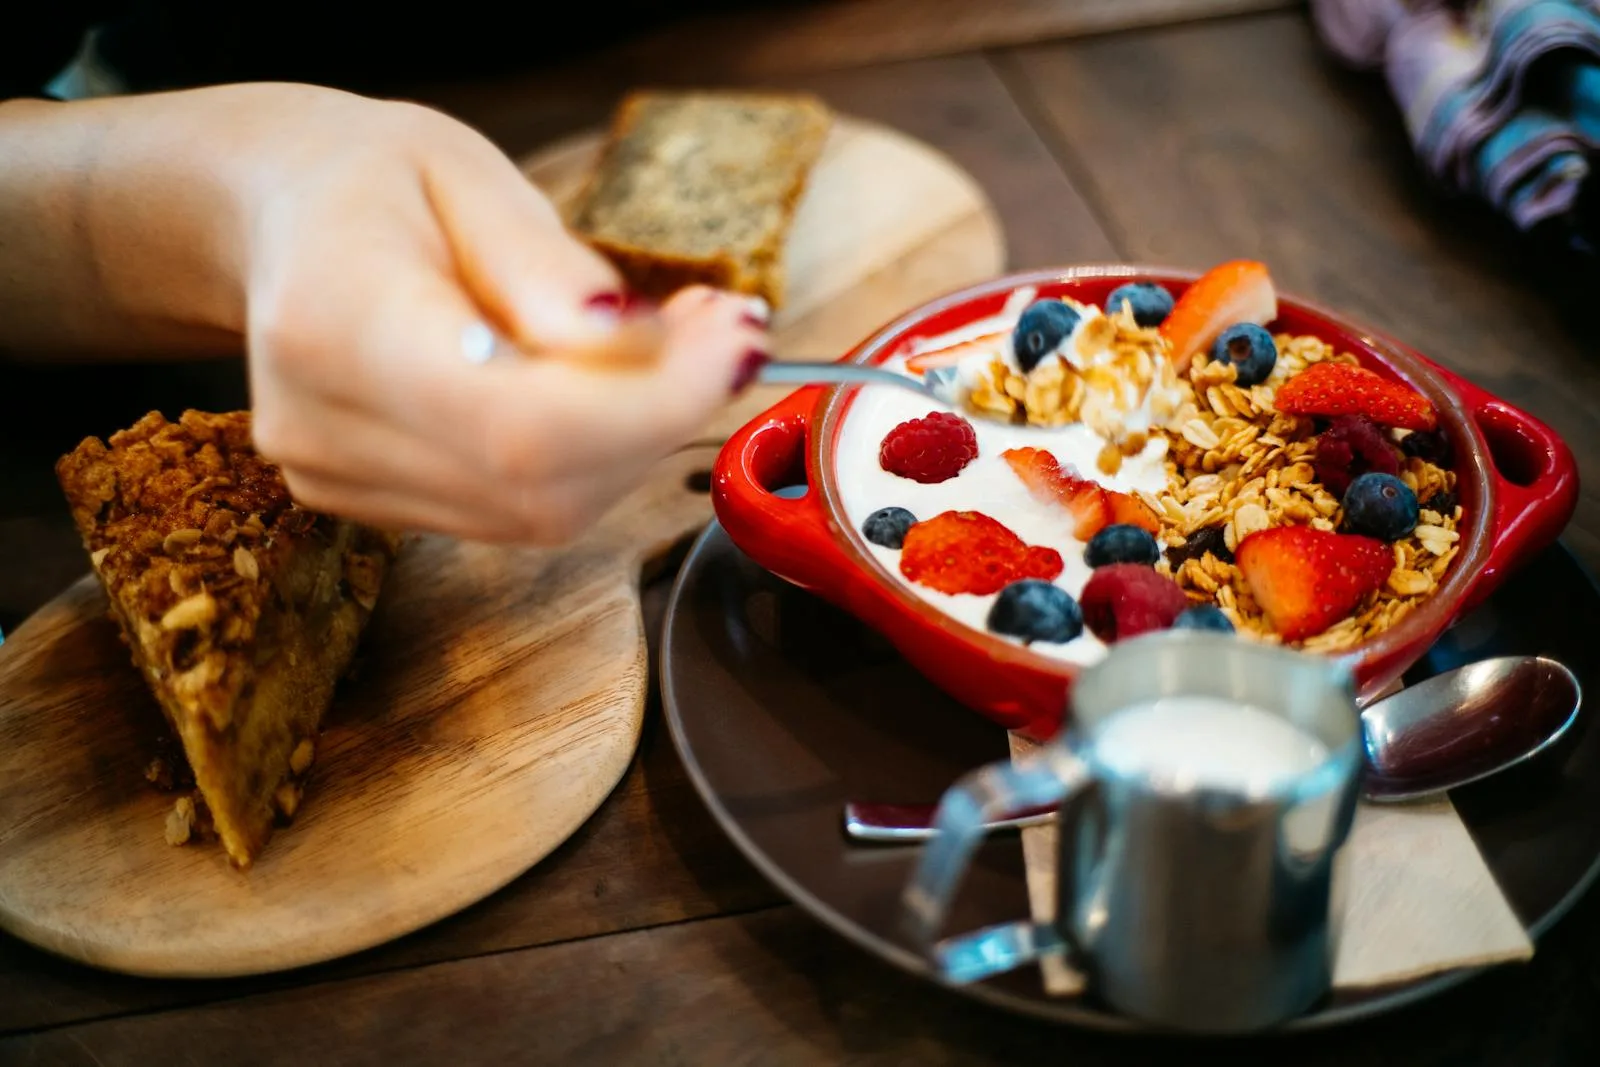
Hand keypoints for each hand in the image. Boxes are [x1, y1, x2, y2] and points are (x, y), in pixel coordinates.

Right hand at [224, 85, 765, 542]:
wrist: (277, 220)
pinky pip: (517, 509)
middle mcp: (324, 427)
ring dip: (635, 439)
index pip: (523, 424)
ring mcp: (338, 478)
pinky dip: (587, 457)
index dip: (653, 404)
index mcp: (337, 323)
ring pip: (544, 509)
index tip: (738, 343)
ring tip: (669, 348)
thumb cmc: (373, 180)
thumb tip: (645, 349)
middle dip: (663, 416)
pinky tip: (599, 387)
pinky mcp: (366, 503)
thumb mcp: (469, 174)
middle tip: (725, 333)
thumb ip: (553, 272)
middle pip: (544, 484)